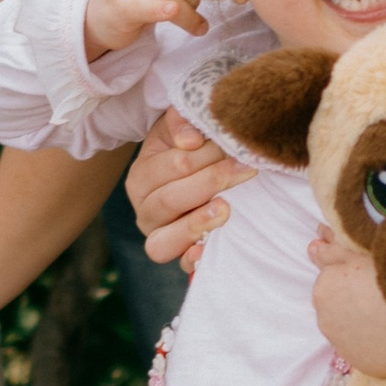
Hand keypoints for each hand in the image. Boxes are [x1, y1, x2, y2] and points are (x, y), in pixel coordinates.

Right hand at [124, 111, 251, 268]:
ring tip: (225, 209)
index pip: (172, 166)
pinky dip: (191, 260)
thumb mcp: (180, 127)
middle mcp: (144, 210)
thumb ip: (181, 121)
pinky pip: (180, 265)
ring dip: (195, 224)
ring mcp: (160, 236)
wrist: (195, 174)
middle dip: (211, 182)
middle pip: (169, 200)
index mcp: (141, 177)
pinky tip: (206, 249)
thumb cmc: (188, 148)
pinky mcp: (179, 255)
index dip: (206, 155)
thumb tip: (190, 139)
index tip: (236, 146)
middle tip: (245, 169)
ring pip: (162, 240)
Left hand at [306, 228, 385, 373]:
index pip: (331, 282)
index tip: (372, 280)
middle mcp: (324, 321)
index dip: (353, 279)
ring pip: (349, 330)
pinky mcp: (361, 364)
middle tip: (382, 298)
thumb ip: (331, 252)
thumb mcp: (359, 255)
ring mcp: (342, 346)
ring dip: (362, 324)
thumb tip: (312, 248)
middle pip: (337, 308)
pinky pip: (364, 351)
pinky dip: (374, 345)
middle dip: (354, 303)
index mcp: (322, 290)